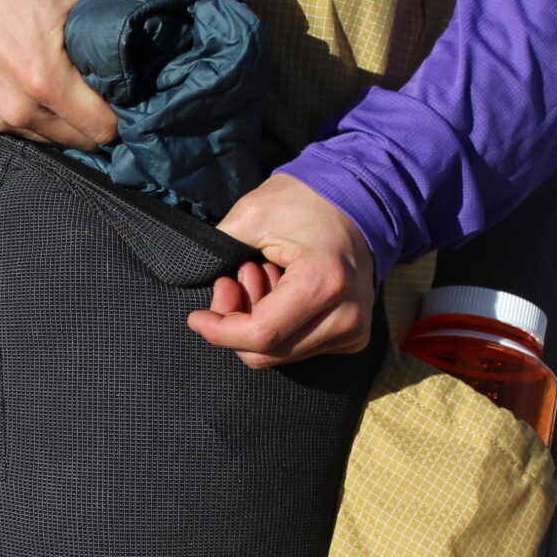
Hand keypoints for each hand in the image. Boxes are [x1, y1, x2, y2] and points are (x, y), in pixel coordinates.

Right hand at [0, 0, 165, 147]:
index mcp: (45, 79)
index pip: (104, 128)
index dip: (123, 113)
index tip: (129, 93)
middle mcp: (18, 108)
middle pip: (81, 140)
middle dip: (98, 120)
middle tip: (104, 89)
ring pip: (52, 140)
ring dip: (67, 121)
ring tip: (72, 88)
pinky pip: (22, 132)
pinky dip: (36, 118)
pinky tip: (39, 89)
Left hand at [186, 174, 376, 368]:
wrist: (359, 201)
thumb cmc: (305, 201)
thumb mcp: (253, 214)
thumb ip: (221, 252)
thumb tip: (197, 285)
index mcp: (324, 283)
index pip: (261, 334)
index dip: (220, 331)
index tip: (197, 317)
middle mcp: (346, 316)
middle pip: (267, 352)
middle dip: (236, 323)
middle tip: (237, 277)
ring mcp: (354, 331)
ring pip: (280, 355)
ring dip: (258, 321)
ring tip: (265, 275)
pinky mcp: (353, 337)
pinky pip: (298, 348)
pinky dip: (279, 326)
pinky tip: (283, 289)